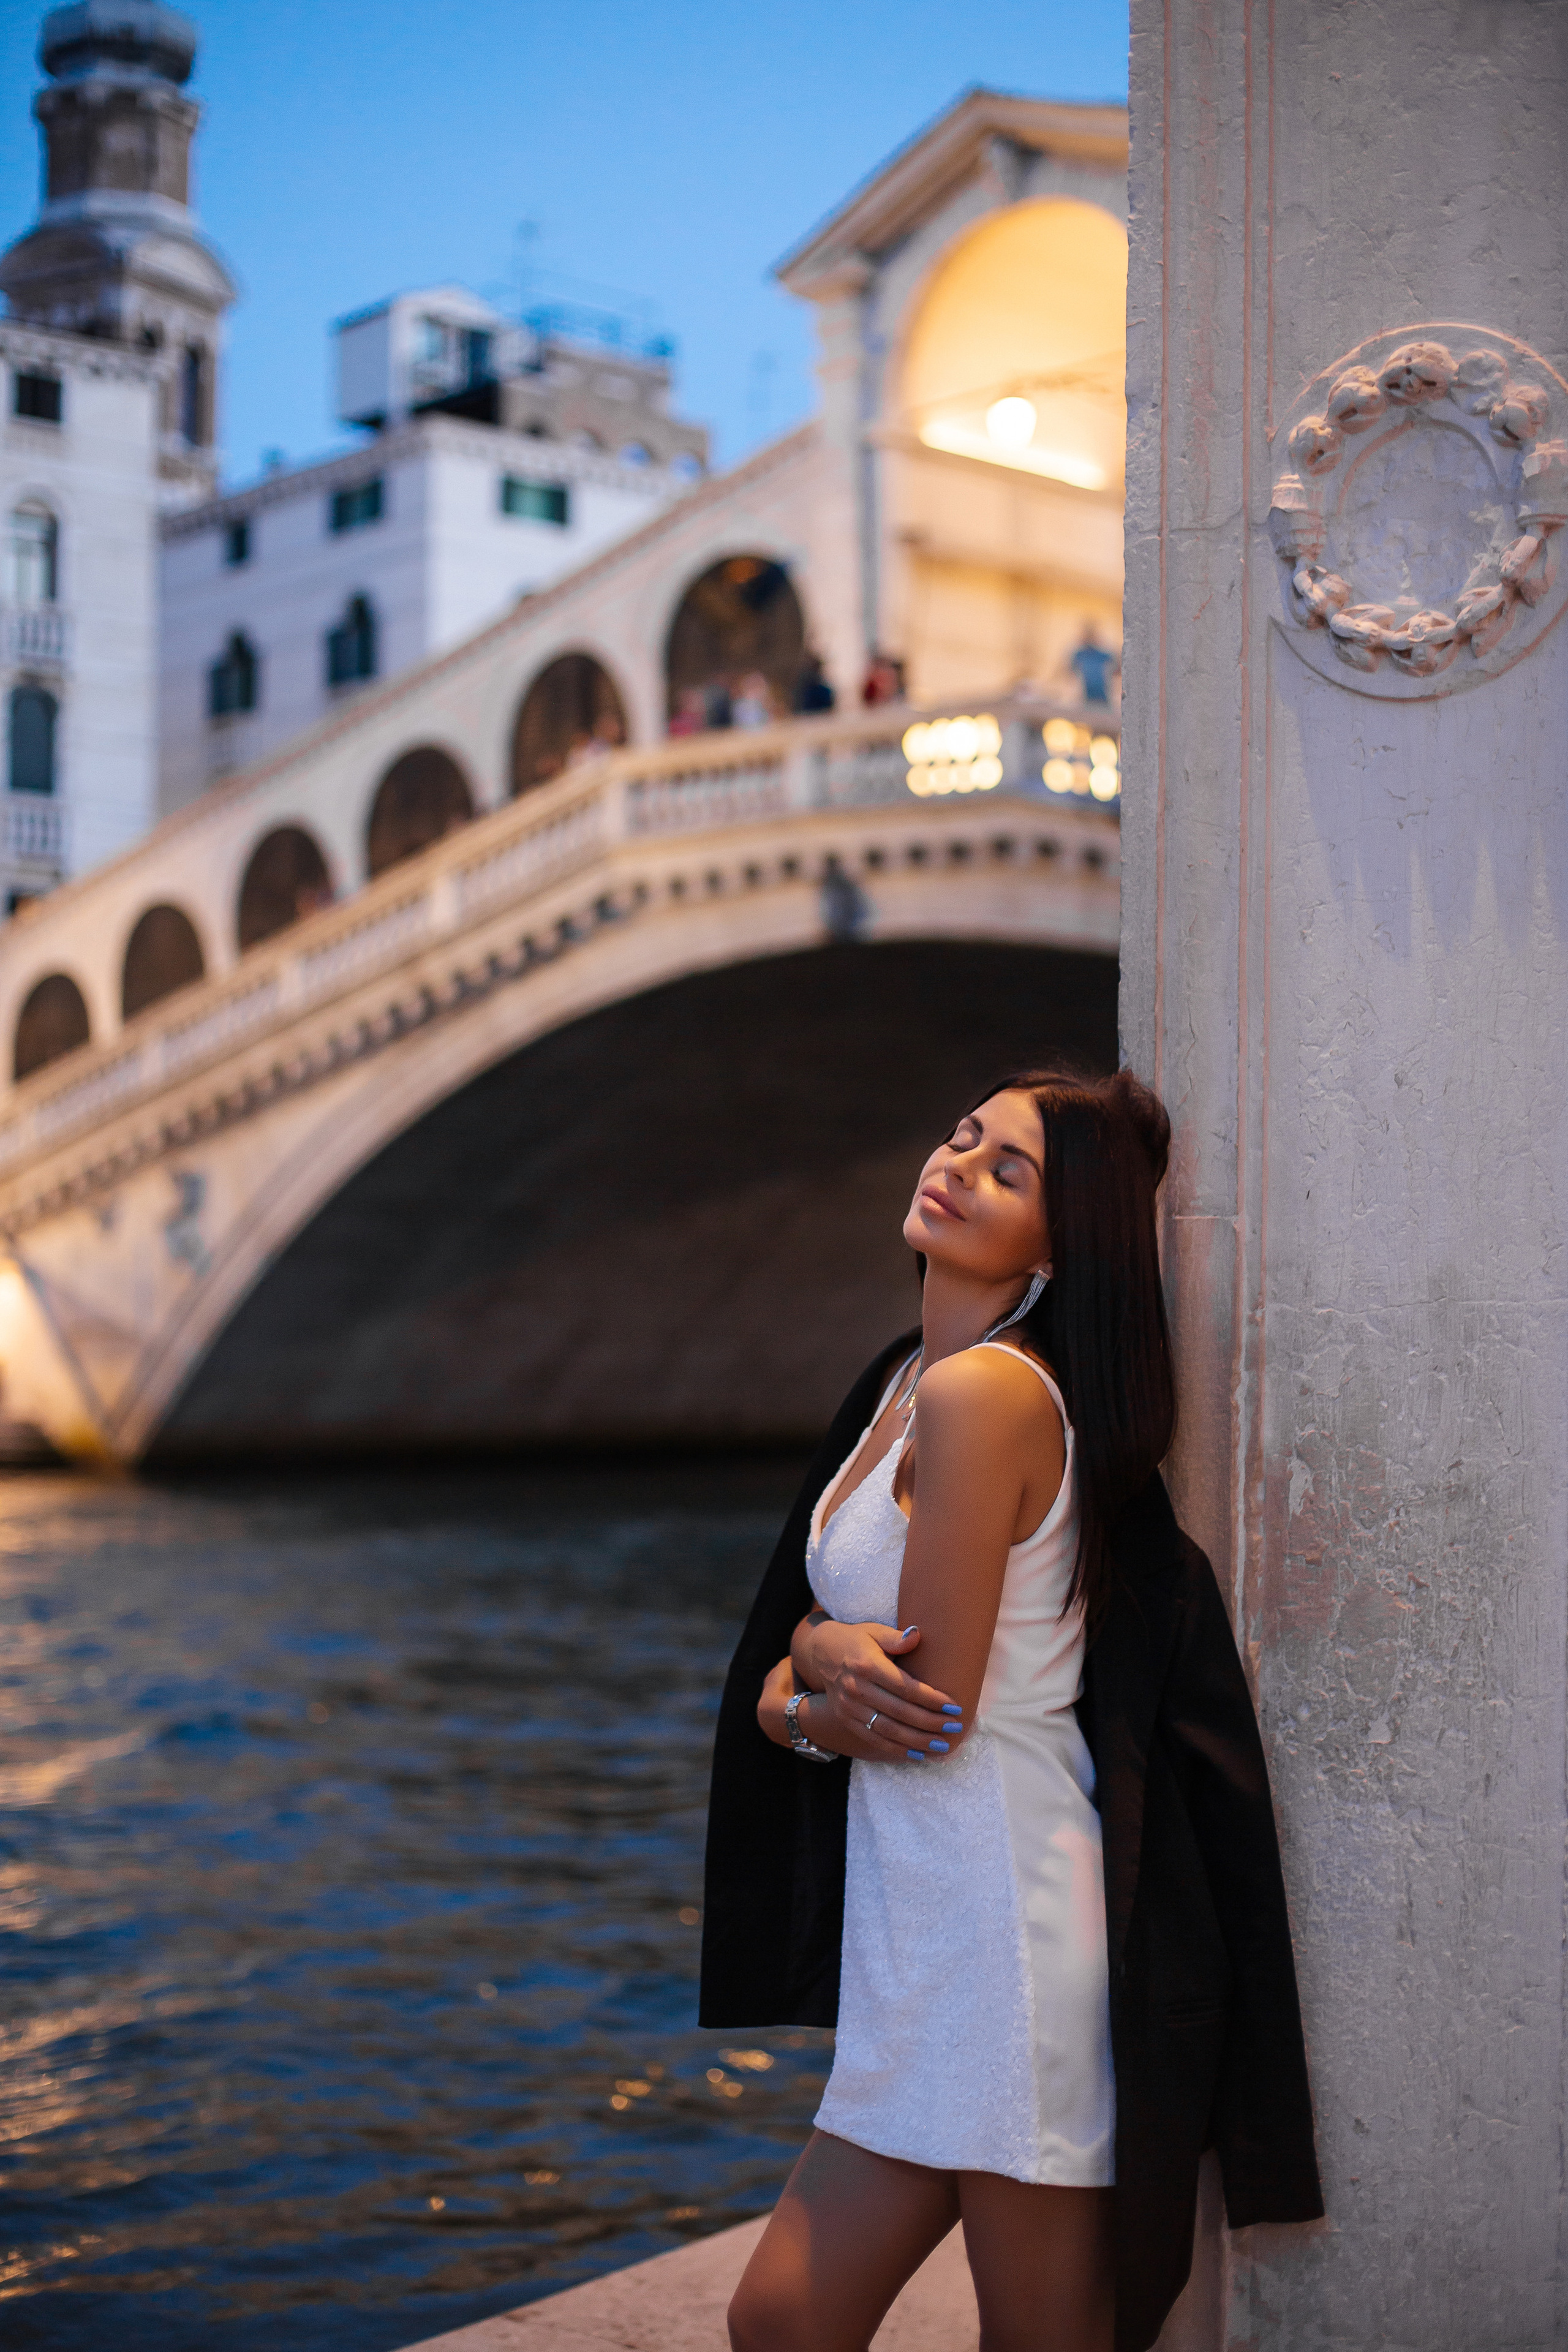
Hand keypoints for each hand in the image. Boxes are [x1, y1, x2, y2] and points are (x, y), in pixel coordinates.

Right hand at [792, 1618, 965, 1762]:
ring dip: (917, 1741)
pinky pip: (874, 1740)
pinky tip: (919, 1754)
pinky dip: (897, 1750)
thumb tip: (916, 1635)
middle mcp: (856, 1689)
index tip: (954, 1707)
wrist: (823, 1652)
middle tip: (955, 1727)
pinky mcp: (846, 1720)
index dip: (931, 1699)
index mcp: (866, 1665)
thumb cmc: (858, 1640)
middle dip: (930, 1723)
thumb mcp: (875, 1631)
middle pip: (899, 1712)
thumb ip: (896, 1637)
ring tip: (942, 1746)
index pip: (904, 1688)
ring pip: (888, 1731)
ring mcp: (849, 1707)